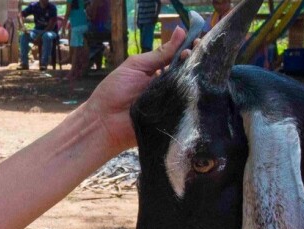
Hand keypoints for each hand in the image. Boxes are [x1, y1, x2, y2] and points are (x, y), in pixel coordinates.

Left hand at [82, 27, 189, 152]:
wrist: (104, 122)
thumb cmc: (114, 91)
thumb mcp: (136, 66)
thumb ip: (159, 53)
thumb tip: (181, 31)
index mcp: (159, 73)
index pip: (179, 59)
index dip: (189, 50)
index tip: (197, 42)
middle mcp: (167, 87)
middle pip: (187, 74)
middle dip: (196, 62)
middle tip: (200, 54)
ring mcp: (172, 104)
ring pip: (190, 91)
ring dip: (196, 79)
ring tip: (200, 69)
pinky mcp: (173, 120)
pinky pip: (186, 109)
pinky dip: (191, 100)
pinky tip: (197, 90)